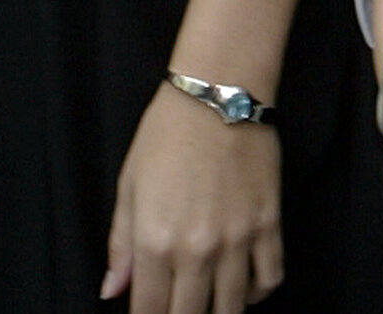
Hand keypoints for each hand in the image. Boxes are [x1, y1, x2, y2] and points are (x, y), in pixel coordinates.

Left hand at [104, 89, 280, 312]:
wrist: (218, 91)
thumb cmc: (167, 133)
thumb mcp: (129, 186)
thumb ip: (121, 245)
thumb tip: (112, 290)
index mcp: (155, 241)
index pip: (150, 312)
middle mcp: (197, 250)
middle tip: (179, 308)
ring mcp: (237, 239)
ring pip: (232, 308)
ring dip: (218, 312)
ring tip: (208, 304)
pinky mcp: (268, 224)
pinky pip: (270, 278)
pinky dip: (257, 292)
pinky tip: (244, 286)